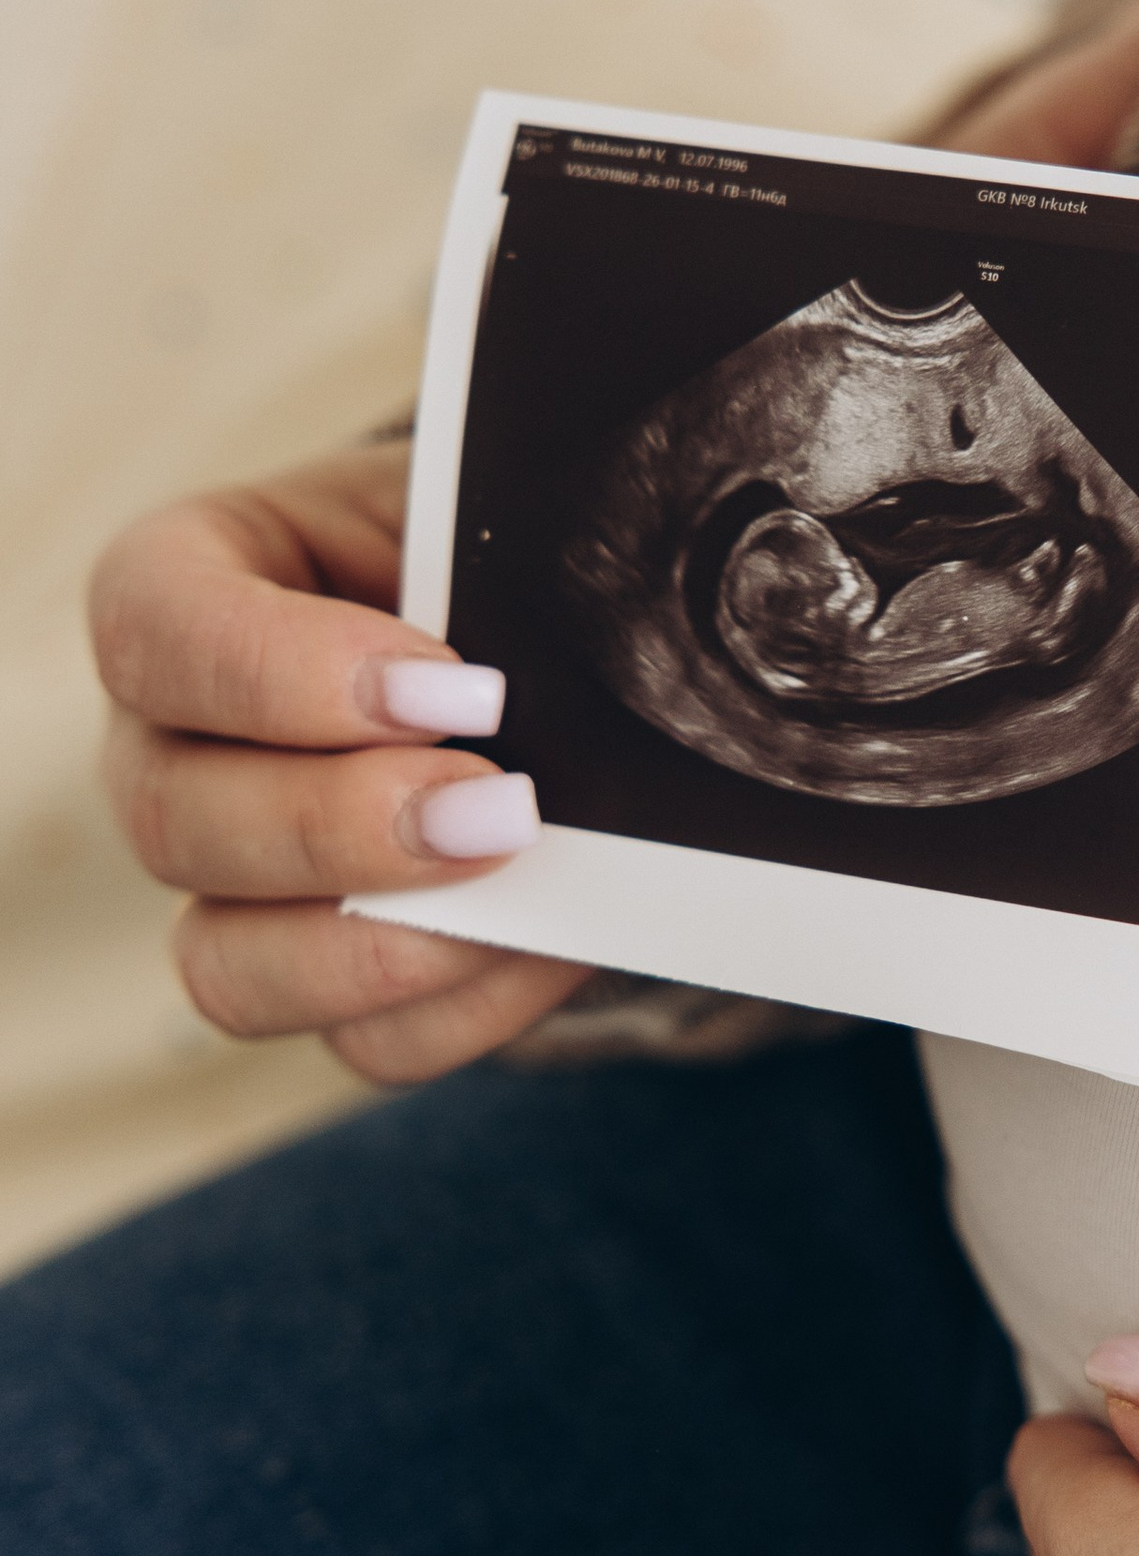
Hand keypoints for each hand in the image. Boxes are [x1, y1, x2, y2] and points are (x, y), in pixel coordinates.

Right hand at [92, 440, 588, 1083]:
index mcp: (187, 590)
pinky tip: (554, 941)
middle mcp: (174, 747)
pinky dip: (467, 1006)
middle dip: (342, 824)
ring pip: (227, 964)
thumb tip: (571, 625)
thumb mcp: (483, 511)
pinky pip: (361, 1044)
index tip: (450, 684)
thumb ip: (491, 546)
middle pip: (172, 818)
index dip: (281, 671)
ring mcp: (235, 884)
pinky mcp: (331, 979)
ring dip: (377, 946)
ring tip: (515, 886)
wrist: (549, 644)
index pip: (151, 628)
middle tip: (498, 800)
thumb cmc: (488, 555)